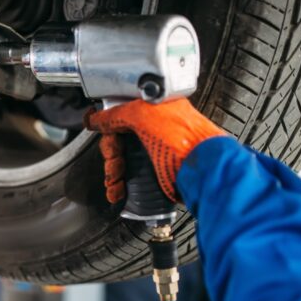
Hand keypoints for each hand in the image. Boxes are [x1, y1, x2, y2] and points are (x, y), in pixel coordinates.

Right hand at [87, 99, 227, 202]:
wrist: (205, 172)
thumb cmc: (186, 141)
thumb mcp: (143, 115)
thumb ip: (116, 114)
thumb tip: (96, 118)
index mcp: (157, 110)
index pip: (122, 113)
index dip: (107, 124)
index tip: (96, 130)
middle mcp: (158, 129)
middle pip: (120, 140)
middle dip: (111, 154)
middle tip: (113, 162)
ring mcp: (159, 151)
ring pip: (124, 161)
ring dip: (113, 173)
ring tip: (114, 183)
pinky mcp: (159, 172)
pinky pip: (133, 177)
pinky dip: (121, 186)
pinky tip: (118, 191)